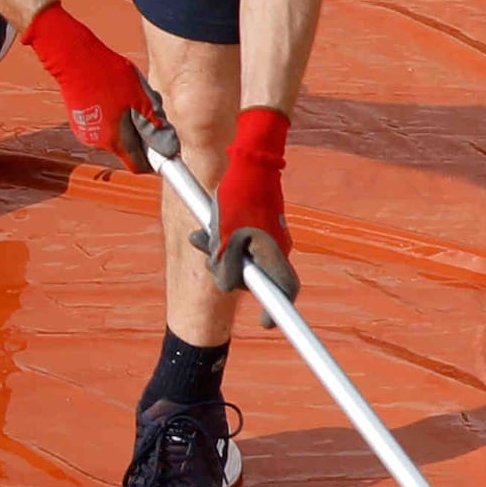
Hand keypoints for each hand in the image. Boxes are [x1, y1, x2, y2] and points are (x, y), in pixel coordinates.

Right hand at [24, 3, 166, 161]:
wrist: (73, 57)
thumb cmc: (108, 75)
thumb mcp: (141, 98)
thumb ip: (154, 126)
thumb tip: (168, 148)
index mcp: (115, 140)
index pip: (138, 165)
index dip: (154, 159)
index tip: (163, 148)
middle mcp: (98, 142)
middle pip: (128, 148)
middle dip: (141, 134)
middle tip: (145, 108)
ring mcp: (85, 131)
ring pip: (116, 135)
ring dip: (126, 123)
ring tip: (127, 97)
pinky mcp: (79, 120)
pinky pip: (103, 125)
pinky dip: (112, 116)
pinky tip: (112, 95)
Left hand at [204, 105, 296, 298]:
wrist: (250, 162)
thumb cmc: (237, 197)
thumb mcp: (223, 236)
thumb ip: (224, 264)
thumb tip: (225, 281)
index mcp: (273, 252)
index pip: (284, 290)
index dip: (275, 311)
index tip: (265, 323)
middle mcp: (276, 248)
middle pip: (256, 277)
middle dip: (229, 272)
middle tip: (209, 257)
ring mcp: (269, 237)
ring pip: (245, 260)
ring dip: (220, 254)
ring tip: (201, 236)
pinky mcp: (261, 227)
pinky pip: (242, 244)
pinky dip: (224, 242)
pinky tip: (207, 231)